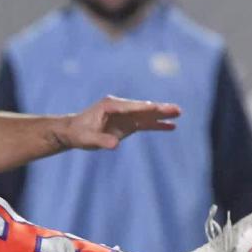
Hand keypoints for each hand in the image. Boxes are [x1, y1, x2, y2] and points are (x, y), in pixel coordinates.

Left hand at [59, 96, 180, 149]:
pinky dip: (157, 125)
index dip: (144, 108)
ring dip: (162, 115)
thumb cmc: (78, 133)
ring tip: (179, 114)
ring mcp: (125, 115)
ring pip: (146, 115)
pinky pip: (145, 123)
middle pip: (142, 108)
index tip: (156, 108)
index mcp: (110, 106)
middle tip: (176, 109)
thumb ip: (101, 141)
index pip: (131, 107)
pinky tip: (171, 126)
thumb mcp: (87, 139)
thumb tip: (115, 145)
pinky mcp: (127, 123)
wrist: (73, 132)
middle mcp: (120, 107)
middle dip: (159, 109)